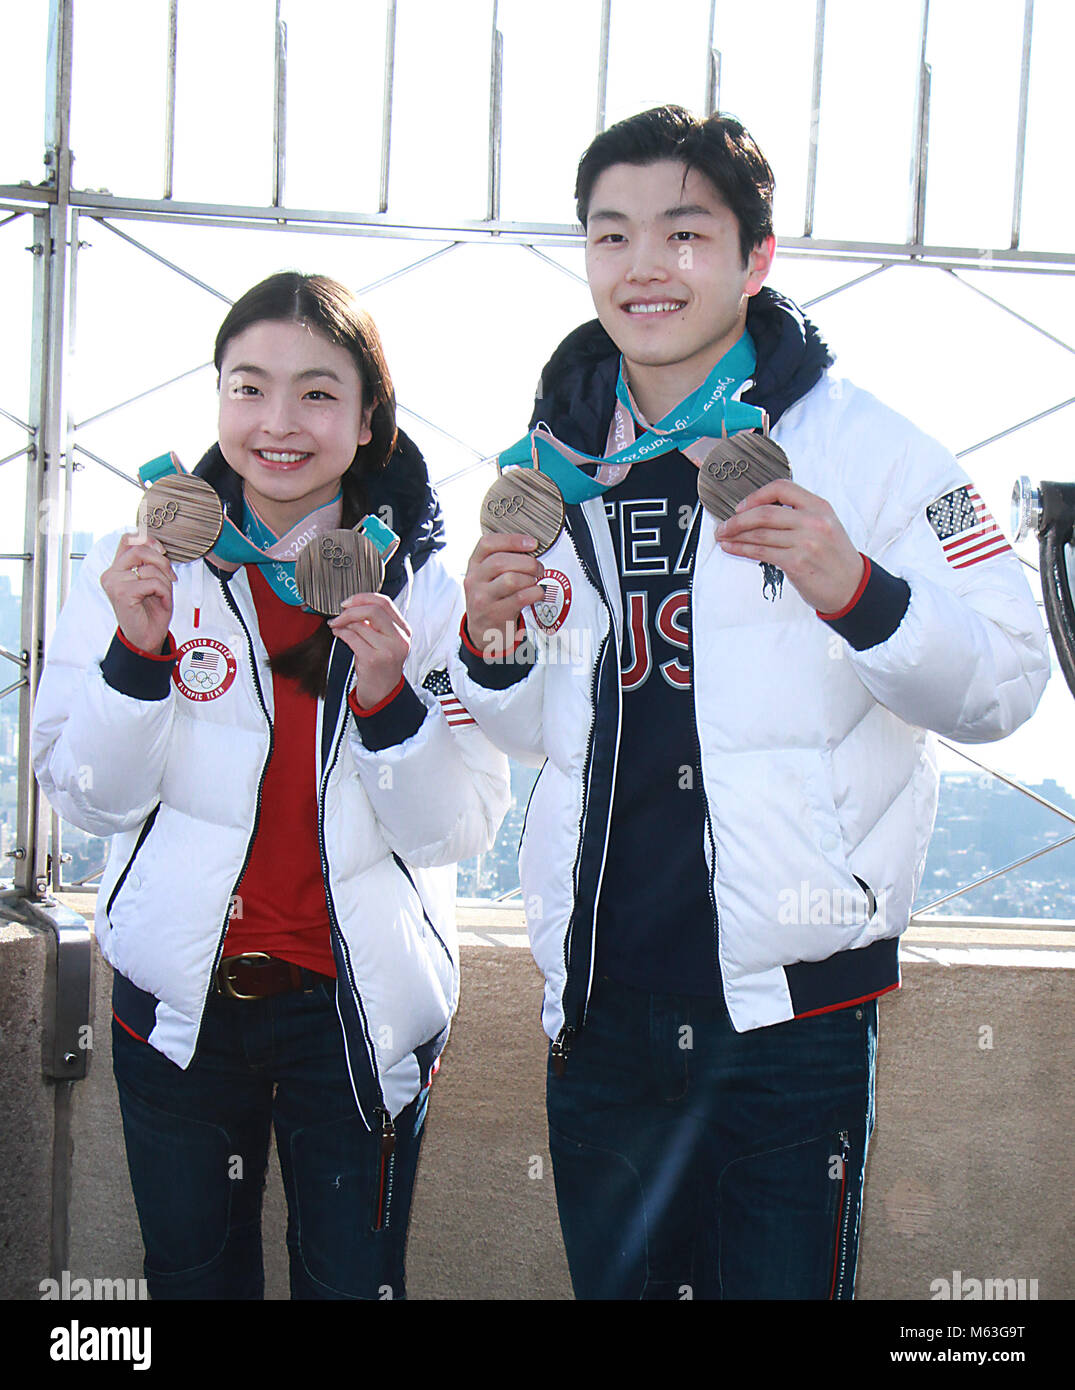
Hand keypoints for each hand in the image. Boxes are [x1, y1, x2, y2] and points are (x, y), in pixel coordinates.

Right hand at [99, 533, 176, 653]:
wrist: (147, 637)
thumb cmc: (150, 612)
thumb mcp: (152, 581)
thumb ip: (150, 563)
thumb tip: (157, 547)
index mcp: (117, 569)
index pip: (127, 539)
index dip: (147, 539)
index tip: (161, 550)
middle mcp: (111, 574)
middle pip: (139, 549)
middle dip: (162, 561)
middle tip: (170, 575)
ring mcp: (114, 583)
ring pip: (149, 569)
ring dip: (165, 582)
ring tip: (162, 594)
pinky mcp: (121, 593)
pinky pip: (153, 583)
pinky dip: (164, 592)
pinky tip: (160, 601)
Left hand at [328, 592, 410, 708]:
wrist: (383, 694)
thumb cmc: (381, 666)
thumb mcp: (386, 642)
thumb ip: (376, 623)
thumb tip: (353, 606)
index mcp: (404, 631)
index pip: (385, 603)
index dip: (363, 597)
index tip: (348, 602)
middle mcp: (399, 639)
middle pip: (373, 610)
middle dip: (351, 610)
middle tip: (340, 613)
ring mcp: (387, 650)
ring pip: (360, 625)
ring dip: (343, 623)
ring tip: (337, 626)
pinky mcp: (373, 660)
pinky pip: (352, 638)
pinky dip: (340, 633)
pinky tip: (338, 634)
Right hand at [463, 533, 545, 656]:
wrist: (483, 631)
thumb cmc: (491, 598)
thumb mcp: (487, 576)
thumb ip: (502, 560)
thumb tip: (531, 547)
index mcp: (474, 565)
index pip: (488, 543)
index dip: (512, 540)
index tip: (532, 543)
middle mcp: (475, 580)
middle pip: (501, 561)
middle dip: (528, 562)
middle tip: (538, 568)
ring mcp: (483, 598)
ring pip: (511, 579)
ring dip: (531, 578)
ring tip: (535, 582)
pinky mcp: (495, 614)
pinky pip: (521, 598)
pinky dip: (535, 593)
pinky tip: (537, 593)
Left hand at [715, 479, 863, 612]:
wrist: (852, 586)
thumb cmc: (835, 558)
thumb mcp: (825, 525)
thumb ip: (799, 515)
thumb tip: (760, 512)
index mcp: (819, 507)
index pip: (782, 488)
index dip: (757, 495)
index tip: (742, 506)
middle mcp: (813, 522)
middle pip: (765, 513)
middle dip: (738, 519)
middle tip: (724, 525)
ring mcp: (805, 542)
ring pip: (759, 534)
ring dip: (735, 535)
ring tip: (723, 537)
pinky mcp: (796, 563)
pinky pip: (761, 552)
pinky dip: (742, 549)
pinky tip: (732, 548)